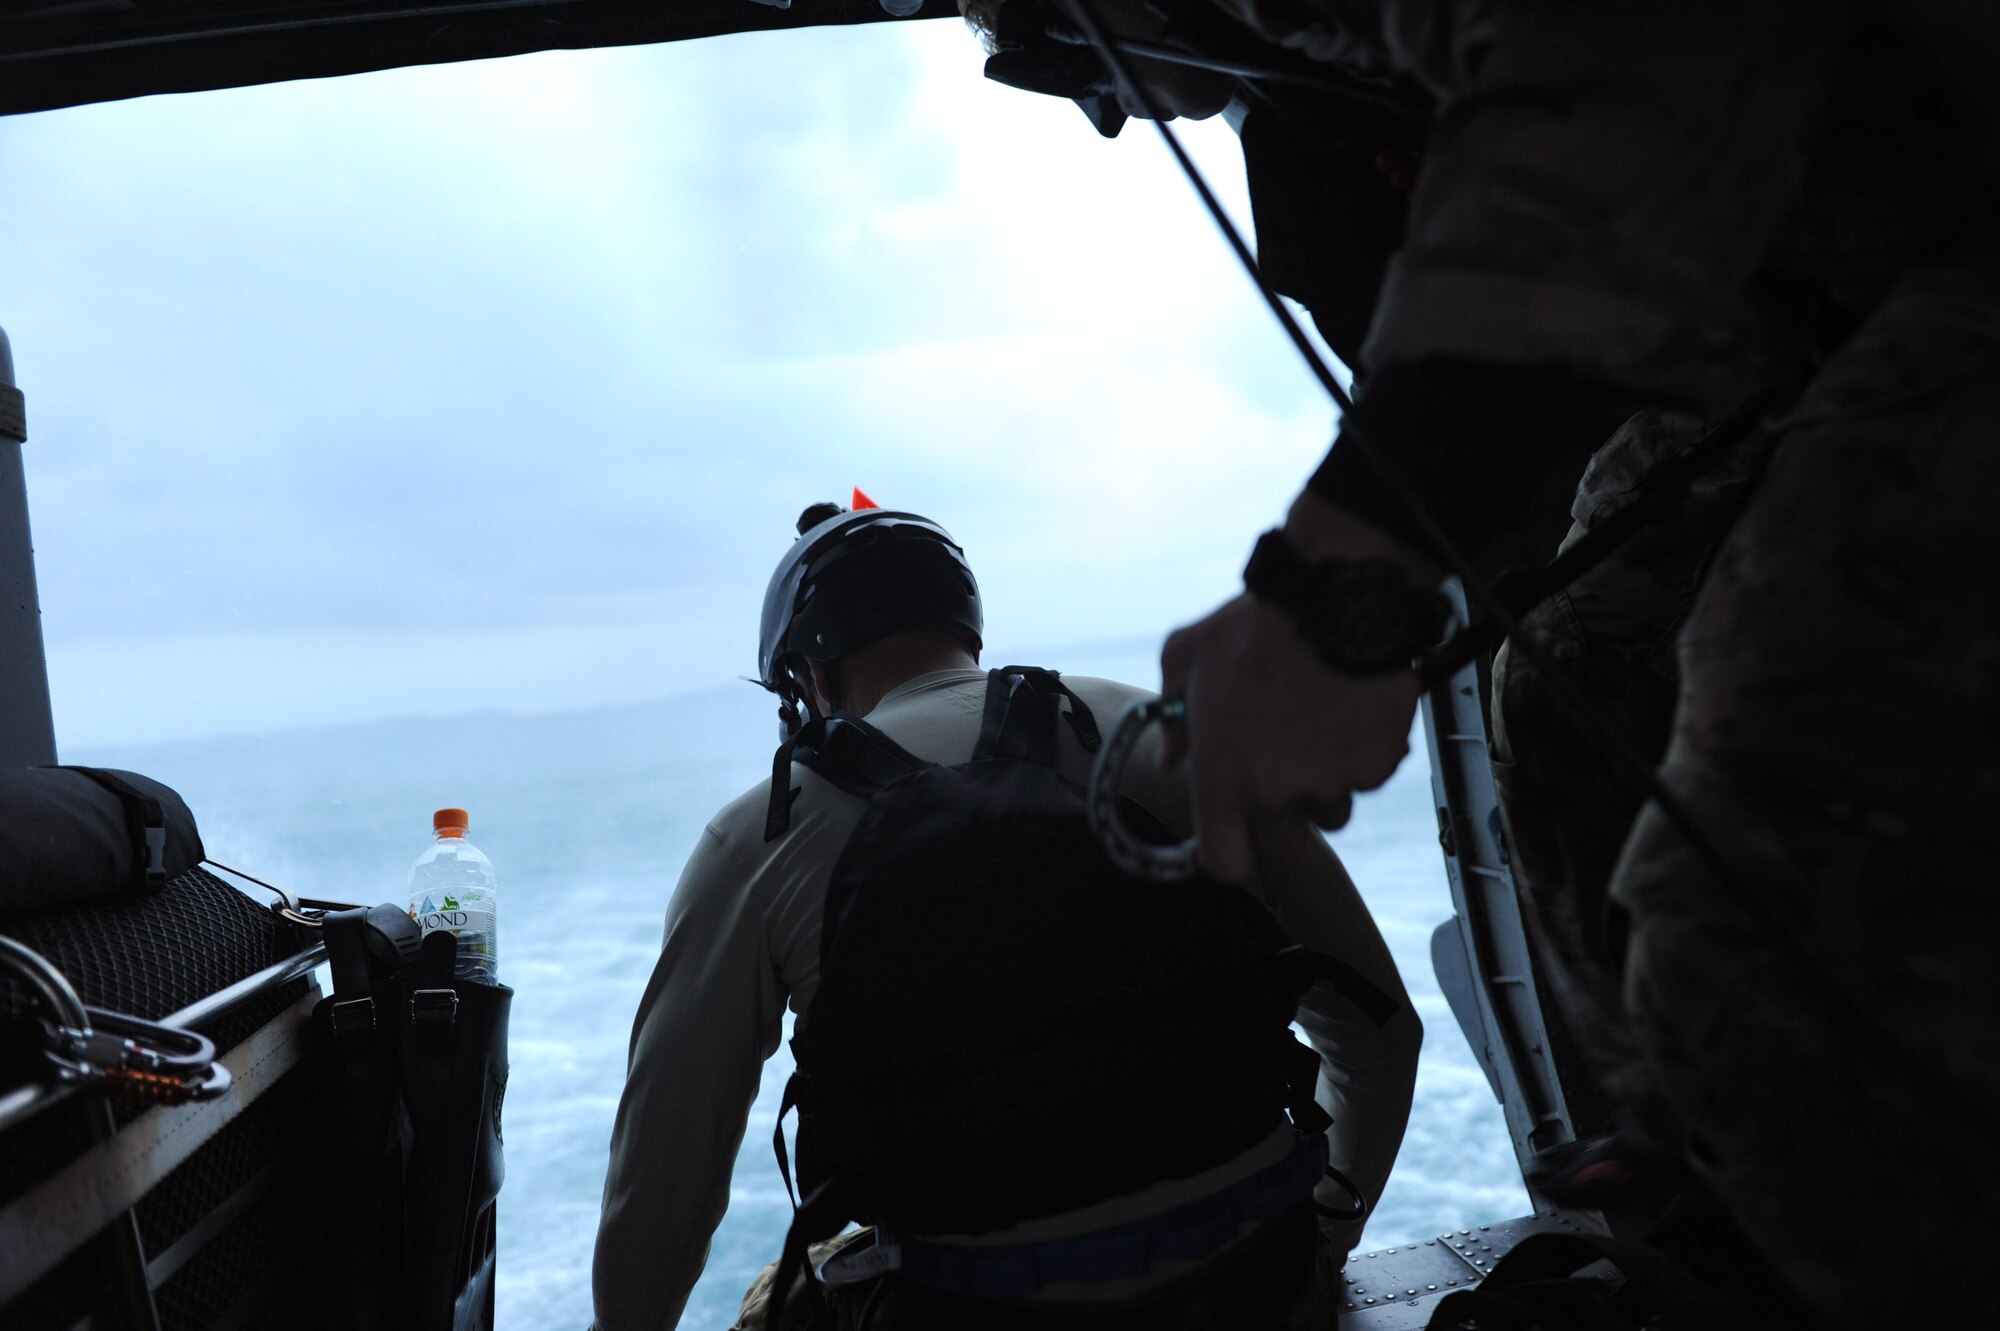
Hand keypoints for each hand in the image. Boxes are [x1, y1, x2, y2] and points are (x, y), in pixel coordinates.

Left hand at [1159, 491, 1435, 882]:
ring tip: (1319, 725)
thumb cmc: (1254, 626)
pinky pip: (1367, 776)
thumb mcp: (1186, 656)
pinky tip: (1351, 707)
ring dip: (1326, 784)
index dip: (1231, 855)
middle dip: (1284, 823)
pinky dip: (1362, 753)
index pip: (1225, 862)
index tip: (1235, 838)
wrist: (1336, 598)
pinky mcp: (1377, 766)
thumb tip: (1170, 758)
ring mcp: (1331, 783)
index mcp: (1222, 776)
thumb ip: (1171, 717)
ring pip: (1331, 810)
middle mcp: (1276, 793)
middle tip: (1284, 775)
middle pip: (1286, 851)